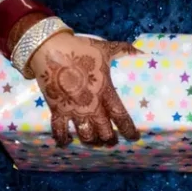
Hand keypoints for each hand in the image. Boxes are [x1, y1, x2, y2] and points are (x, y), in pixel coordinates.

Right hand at [27, 32, 140, 148]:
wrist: (50, 49)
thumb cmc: (79, 49)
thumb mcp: (104, 48)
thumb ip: (123, 50)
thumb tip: (141, 52)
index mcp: (105, 91)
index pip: (120, 116)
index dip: (128, 129)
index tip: (134, 137)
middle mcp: (91, 105)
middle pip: (104, 131)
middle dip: (109, 139)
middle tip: (111, 141)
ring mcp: (73, 109)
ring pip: (85, 135)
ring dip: (91, 141)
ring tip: (93, 142)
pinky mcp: (57, 109)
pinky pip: (60, 130)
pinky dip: (63, 139)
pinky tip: (67, 142)